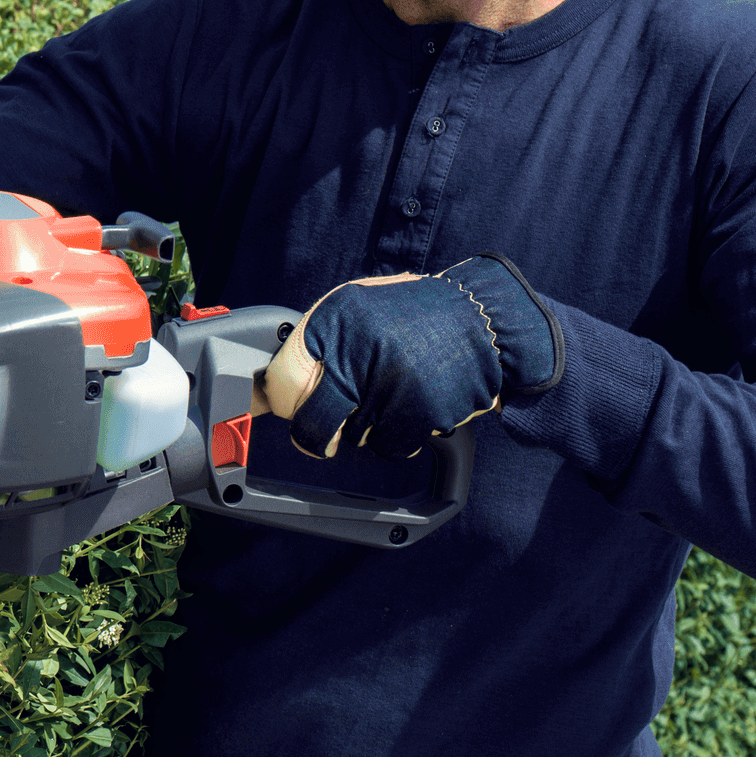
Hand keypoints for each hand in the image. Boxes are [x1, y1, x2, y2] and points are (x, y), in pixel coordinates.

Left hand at [256, 255, 563, 457]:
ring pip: (354, 436)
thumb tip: (270, 390)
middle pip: (314, 422)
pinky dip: (399, 438)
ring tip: (392, 396)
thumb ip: (318, 345)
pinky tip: (413, 409)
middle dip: (316, 437)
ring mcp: (390, 381)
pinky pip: (390, 445)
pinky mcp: (421, 409)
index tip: (292, 410)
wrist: (485, 321)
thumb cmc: (415, 319)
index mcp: (334, 318)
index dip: (286, 403)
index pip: (284, 379)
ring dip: (368, 428)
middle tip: (324, 437)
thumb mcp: (357, 311)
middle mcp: (357, 348)